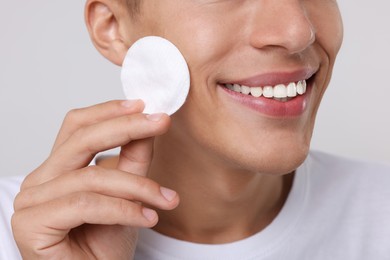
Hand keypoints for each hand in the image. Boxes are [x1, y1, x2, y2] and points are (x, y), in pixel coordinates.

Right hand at [12, 100, 178, 258]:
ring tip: (166, 199)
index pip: (78, 126)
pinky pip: (85, 204)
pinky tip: (147, 218)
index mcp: (58, 169)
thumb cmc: (105, 245)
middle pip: (81, 139)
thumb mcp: (128, 194)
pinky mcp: (31, 223)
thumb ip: (134, 158)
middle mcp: (40, 180)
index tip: (144, 105)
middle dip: (126, 128)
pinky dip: (122, 209)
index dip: (109, 111)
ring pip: (91, 177)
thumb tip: (150, 123)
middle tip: (161, 123)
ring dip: (137, 186)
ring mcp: (31, 201)